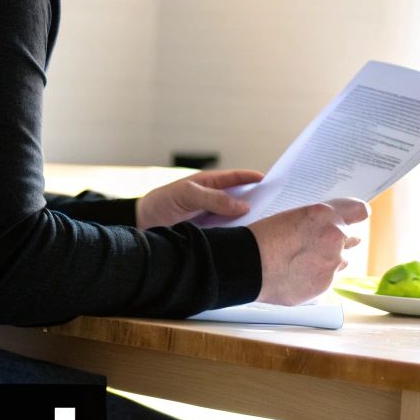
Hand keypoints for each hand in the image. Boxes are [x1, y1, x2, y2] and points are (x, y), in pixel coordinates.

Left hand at [135, 169, 264, 228]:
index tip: (271, 181)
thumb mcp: (187, 194)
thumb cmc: (160, 203)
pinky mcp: (210, 235)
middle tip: (277, 206)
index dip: (253, 178)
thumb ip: (214, 198)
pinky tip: (248, 241)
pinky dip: (239, 235)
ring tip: (268, 226)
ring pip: (237, 217)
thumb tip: (243, 205)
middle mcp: (214, 200)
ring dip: (250, 221)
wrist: (142, 228)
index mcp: (209, 184)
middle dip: (258, 200)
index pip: (236, 178)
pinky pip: (229, 233)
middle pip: (241, 198)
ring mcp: (212, 218)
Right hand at [248, 198, 368, 305]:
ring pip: (340, 261)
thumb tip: (335, 227)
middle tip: (316, 242)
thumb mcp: (293, 216)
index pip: (359, 211)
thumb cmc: (263, 237)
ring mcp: (331, 265)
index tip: (356, 217)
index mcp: (325, 215)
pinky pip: (326, 279)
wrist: (246, 265)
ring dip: (328, 260)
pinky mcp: (324, 286)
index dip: (356, 214)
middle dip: (337, 240)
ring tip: (303, 259)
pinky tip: (296, 273)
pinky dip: (316, 277)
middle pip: (350, 238)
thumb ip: (320, 220)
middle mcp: (334, 239)